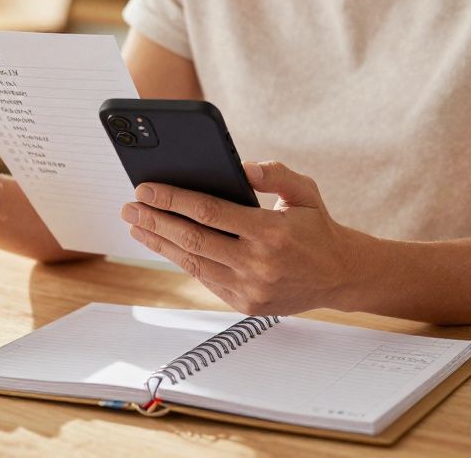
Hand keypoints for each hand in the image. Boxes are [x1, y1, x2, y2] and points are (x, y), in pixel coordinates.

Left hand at [120, 161, 362, 315]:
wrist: (340, 276)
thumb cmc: (317, 228)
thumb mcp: (304, 191)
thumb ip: (274, 174)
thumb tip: (239, 166)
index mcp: (272, 232)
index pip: (210, 212)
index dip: (173, 199)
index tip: (146, 188)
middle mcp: (258, 264)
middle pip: (193, 239)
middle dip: (155, 221)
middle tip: (129, 207)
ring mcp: (250, 288)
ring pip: (193, 263)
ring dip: (159, 242)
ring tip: (136, 225)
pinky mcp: (245, 304)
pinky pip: (205, 279)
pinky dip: (181, 260)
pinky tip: (163, 243)